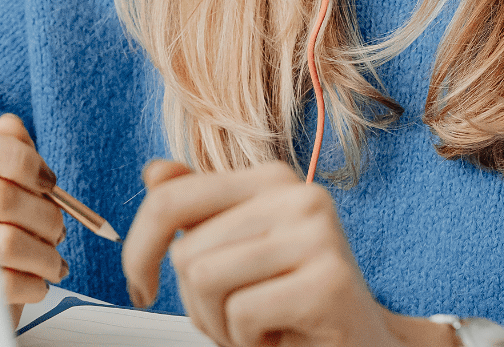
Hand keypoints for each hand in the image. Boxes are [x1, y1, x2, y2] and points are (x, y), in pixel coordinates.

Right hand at [0, 113, 68, 326]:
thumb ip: (4, 144)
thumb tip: (9, 126)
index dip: (24, 162)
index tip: (48, 183)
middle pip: (3, 199)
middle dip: (47, 217)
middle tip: (58, 230)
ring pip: (8, 243)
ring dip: (46, 255)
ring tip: (53, 262)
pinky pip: (4, 284)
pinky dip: (34, 284)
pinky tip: (37, 283)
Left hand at [122, 159, 454, 346]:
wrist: (364, 346)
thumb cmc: (294, 305)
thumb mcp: (237, 253)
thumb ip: (199, 211)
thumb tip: (155, 173)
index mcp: (269, 179)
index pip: (172, 198)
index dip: (139, 248)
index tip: (140, 286)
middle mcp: (295, 193)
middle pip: (187, 251)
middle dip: (197, 305)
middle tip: (239, 319)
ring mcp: (316, 231)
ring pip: (206, 280)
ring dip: (222, 326)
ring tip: (260, 327)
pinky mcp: (327, 278)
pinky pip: (242, 314)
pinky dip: (249, 342)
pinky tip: (282, 336)